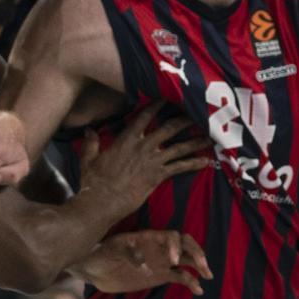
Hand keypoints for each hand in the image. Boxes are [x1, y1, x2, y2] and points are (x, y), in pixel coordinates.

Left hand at [75, 230, 212, 294]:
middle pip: (185, 244)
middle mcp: (158, 248)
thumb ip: (127, 252)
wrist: (93, 268)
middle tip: (202, 266)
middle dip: (196, 252)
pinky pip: (180, 277)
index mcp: (149, 238)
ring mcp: (160, 261)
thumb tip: (143, 262)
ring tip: (207, 275)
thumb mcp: (110, 250)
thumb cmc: (99, 253)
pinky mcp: (159, 276)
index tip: (174, 262)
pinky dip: (190, 282)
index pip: (171, 236)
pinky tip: (198, 290)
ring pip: (186, 259)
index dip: (176, 247)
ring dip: (198, 265)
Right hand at [79, 102, 212, 219]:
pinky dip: (193, 164)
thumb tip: (88, 131)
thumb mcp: (88, 159)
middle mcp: (143, 146)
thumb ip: (91, 143)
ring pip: (179, 147)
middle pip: (169, 128)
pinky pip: (180, 167)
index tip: (167, 97)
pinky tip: (205, 161)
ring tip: (210, 136)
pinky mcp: (158, 176)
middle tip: (198, 112)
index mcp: (126, 139)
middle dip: (184, 119)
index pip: (144, 116)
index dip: (156, 105)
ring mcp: (152, 161)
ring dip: (195, 141)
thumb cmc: (93, 182)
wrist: (102, 201)